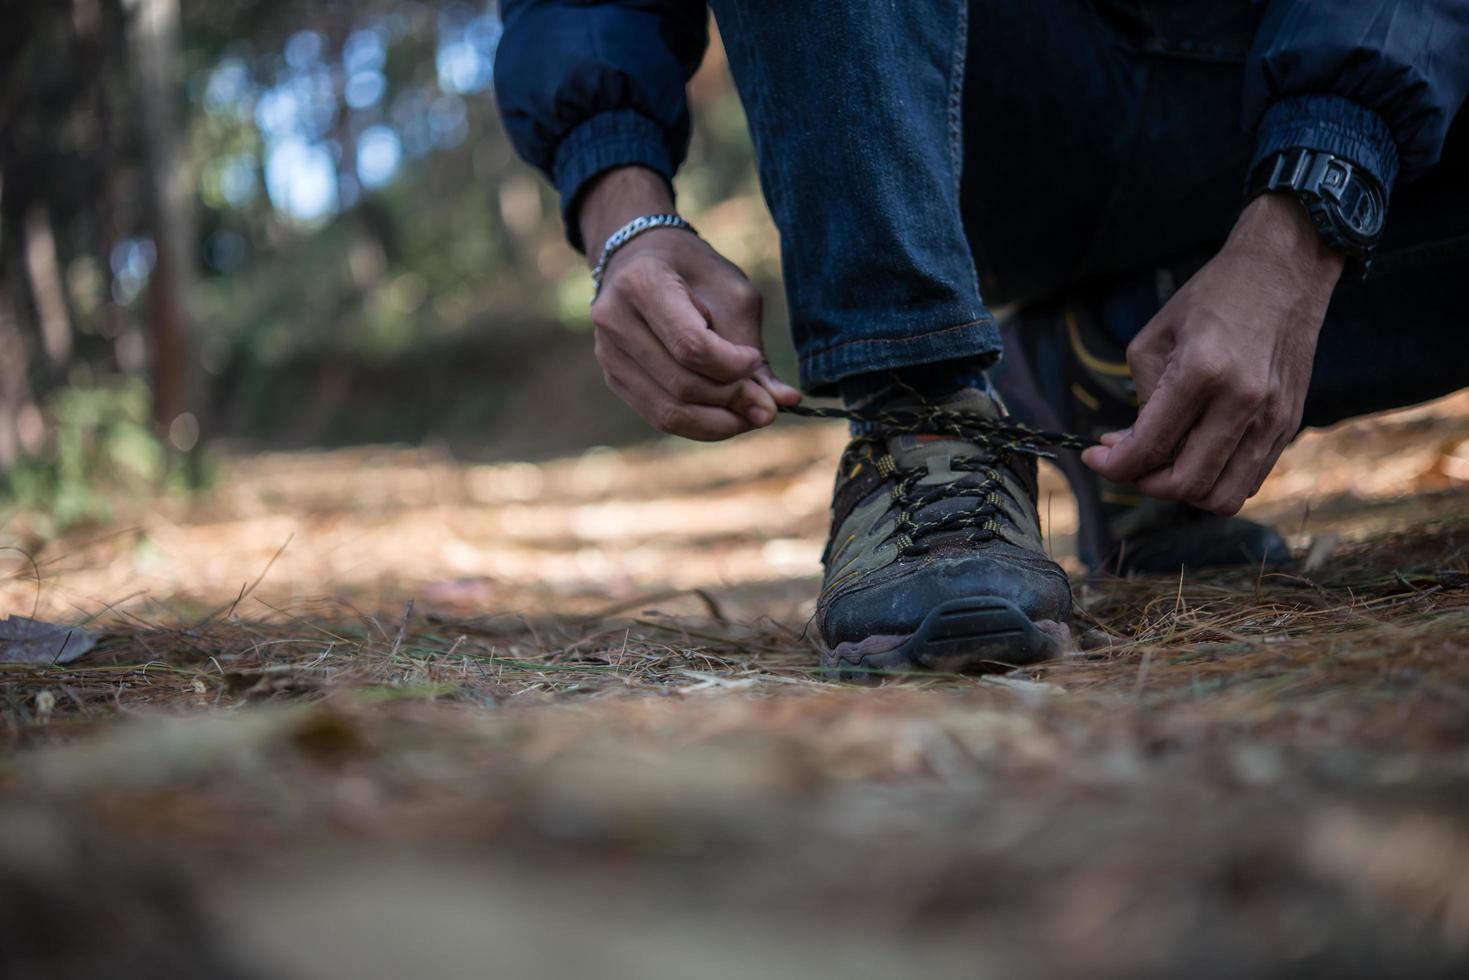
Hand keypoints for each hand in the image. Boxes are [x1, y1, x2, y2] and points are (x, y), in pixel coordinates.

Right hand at [579, 166, 800, 439]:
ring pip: (668, 411)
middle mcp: (614, 319)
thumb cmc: (696, 272)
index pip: (691, 347)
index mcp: (641, 283)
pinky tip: (725, 415)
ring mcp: (607, 353)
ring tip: (750, 414)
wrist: (644, 257)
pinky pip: (658, 416)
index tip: (755, 361)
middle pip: (681, 385)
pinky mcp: (613, 376)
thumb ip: (753, 349)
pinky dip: (698, 424)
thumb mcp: (733, 295)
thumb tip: (784, 403)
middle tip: (766, 405)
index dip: (732, 367)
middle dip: (731, 401)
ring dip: (718, 422)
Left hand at [1081, 194, 1343, 514]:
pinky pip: (1249, 480)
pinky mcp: (1290, 423)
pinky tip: (1197, 452)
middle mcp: (1242, 401)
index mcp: (1201, 373)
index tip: (1094, 458)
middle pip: (1185, 483)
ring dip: (1183, 489)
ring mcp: (1273, 417)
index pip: (1149, 448)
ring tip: (1164, 460)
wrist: (1283, 269)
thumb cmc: (1212, 297)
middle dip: (1144, 481)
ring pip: (1222, 496)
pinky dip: (1216, 479)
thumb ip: (1141, 396)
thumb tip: (1127, 445)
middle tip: (1129, 459)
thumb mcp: (1156, 337)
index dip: (1113, 465)